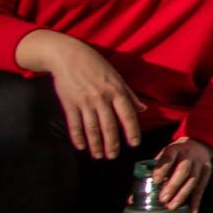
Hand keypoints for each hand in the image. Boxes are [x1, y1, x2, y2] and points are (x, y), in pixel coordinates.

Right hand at [34, 33, 143, 159]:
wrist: (68, 56)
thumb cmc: (95, 65)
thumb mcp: (117, 77)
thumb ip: (130, 95)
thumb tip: (143, 109)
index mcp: (116, 91)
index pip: (128, 115)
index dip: (132, 131)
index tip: (134, 144)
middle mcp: (102, 98)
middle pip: (109, 126)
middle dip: (112, 144)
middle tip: (113, 156)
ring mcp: (84, 102)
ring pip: (92, 128)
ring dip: (96, 144)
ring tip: (99, 155)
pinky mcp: (69, 103)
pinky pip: (75, 124)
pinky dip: (78, 137)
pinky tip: (81, 147)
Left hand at [149, 136, 212, 212]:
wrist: (198, 144)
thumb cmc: (175, 154)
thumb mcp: (163, 156)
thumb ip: (151, 172)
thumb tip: (133, 198)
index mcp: (175, 149)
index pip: (168, 158)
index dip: (162, 169)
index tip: (155, 181)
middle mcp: (188, 155)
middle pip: (183, 171)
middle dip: (172, 186)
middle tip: (163, 199)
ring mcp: (200, 163)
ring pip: (193, 180)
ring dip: (182, 194)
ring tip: (172, 207)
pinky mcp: (207, 171)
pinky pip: (202, 186)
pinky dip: (197, 199)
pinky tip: (193, 210)